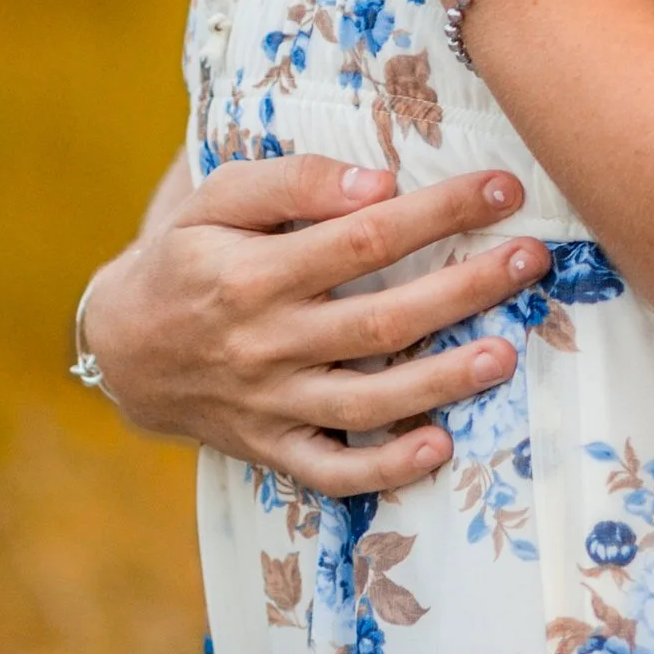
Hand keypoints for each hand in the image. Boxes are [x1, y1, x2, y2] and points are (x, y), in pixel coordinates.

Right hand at [80, 157, 548, 495]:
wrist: (121, 347)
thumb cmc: (185, 255)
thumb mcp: (216, 199)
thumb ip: (294, 184)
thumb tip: (380, 185)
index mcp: (253, 275)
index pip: (363, 239)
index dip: (438, 212)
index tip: (502, 187)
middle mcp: (265, 344)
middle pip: (380, 321)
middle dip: (465, 289)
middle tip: (533, 260)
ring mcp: (270, 404)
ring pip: (367, 400)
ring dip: (441, 380)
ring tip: (506, 353)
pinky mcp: (270, 447)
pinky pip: (331, 469)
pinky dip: (384, 467)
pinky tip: (440, 447)